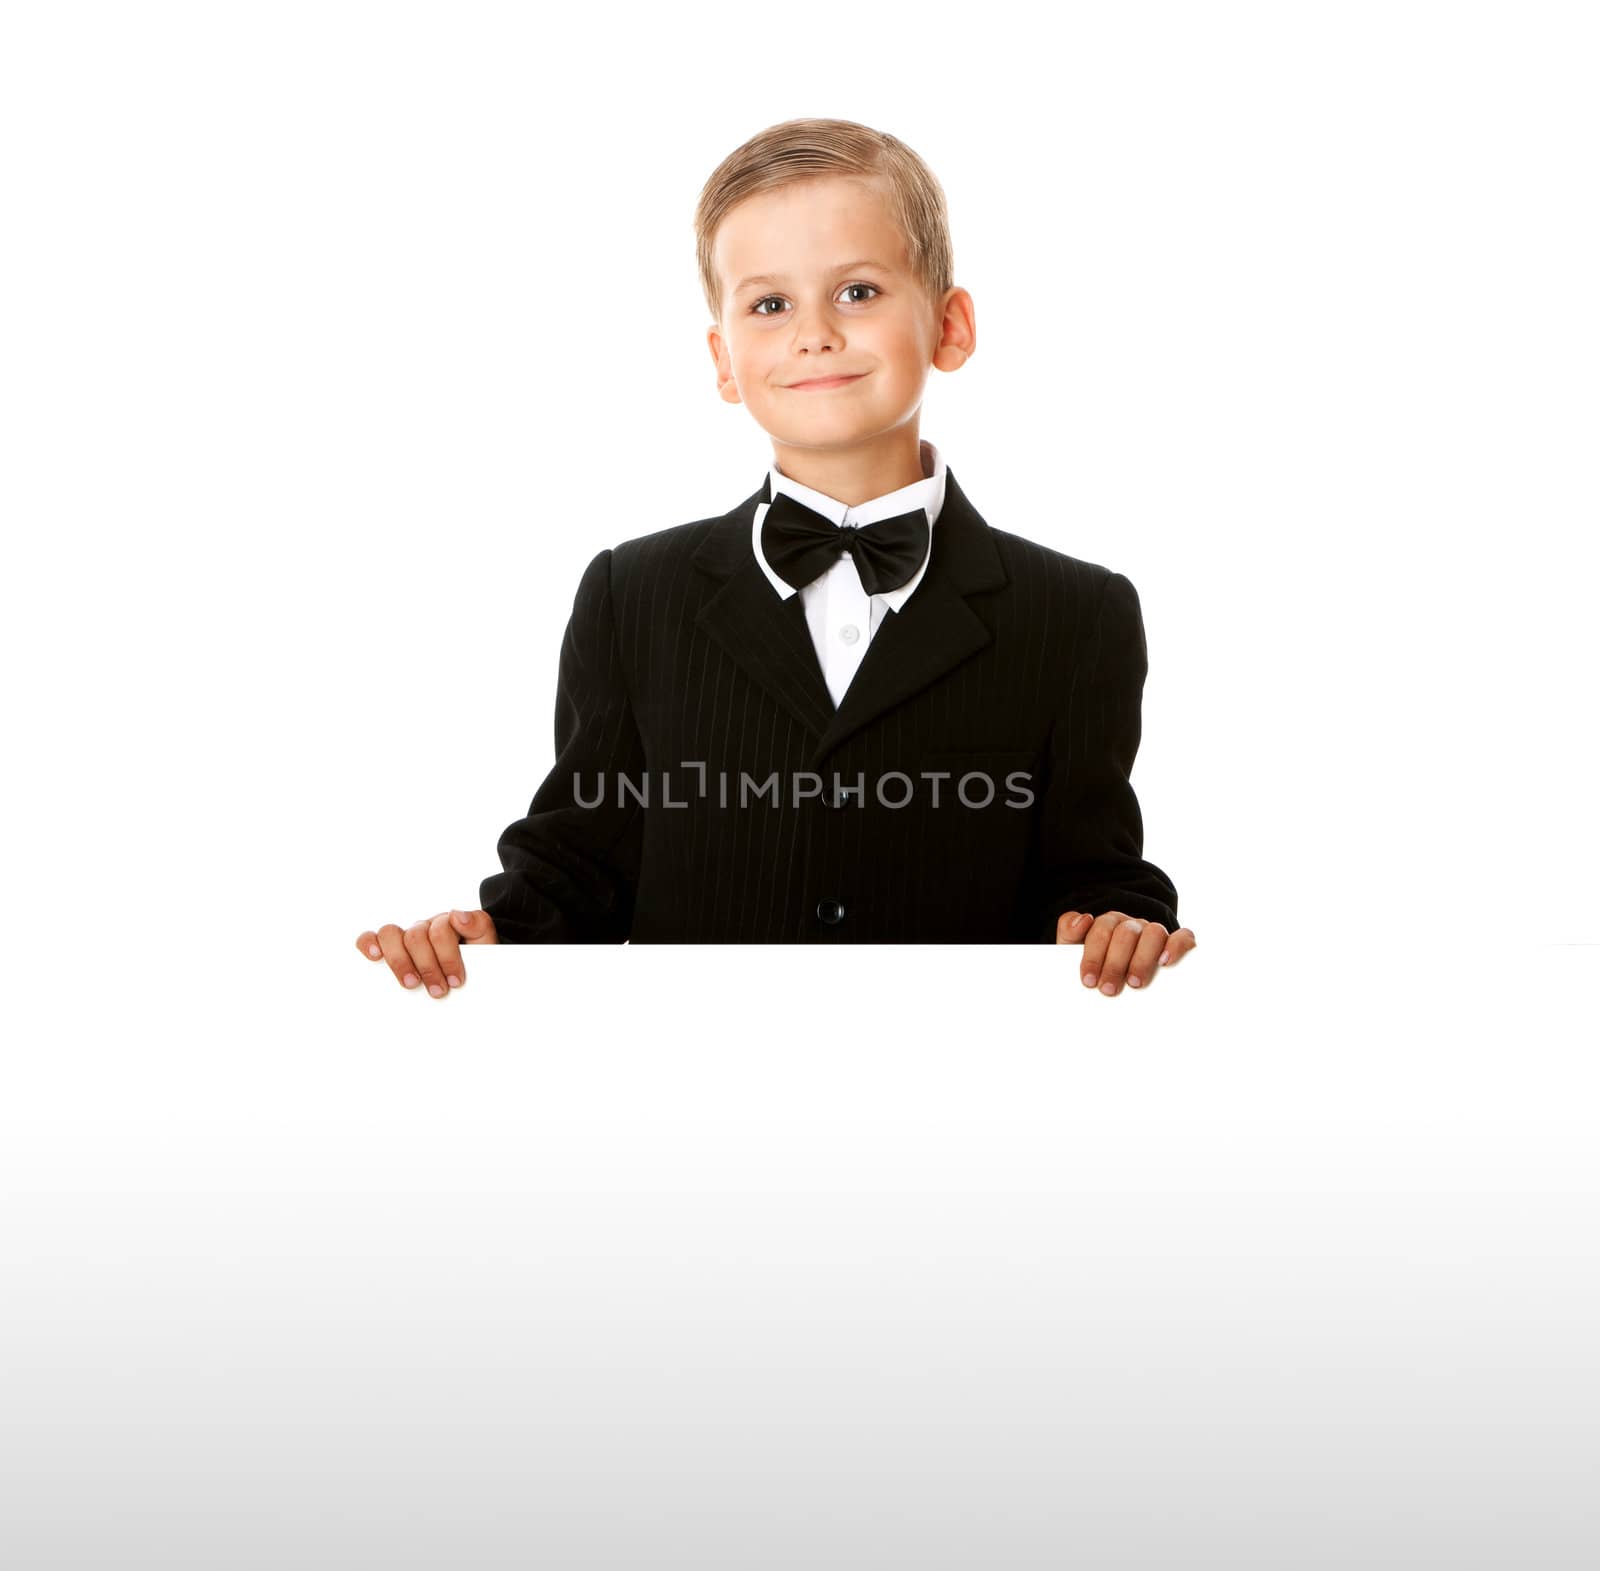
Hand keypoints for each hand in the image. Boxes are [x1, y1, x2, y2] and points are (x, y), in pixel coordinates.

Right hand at [355, 909, 496, 997]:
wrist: (476, 975)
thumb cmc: (478, 962)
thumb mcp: (487, 944)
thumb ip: (479, 926)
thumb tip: (458, 916)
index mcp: (450, 923)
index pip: (442, 928)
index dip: (448, 955)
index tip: (457, 981)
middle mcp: (426, 927)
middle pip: (417, 935)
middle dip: (427, 966)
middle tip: (438, 990)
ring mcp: (406, 936)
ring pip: (391, 934)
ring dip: (400, 961)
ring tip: (411, 984)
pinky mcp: (389, 948)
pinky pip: (370, 937)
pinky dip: (368, 943)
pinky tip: (374, 957)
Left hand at [1054, 910, 1196, 994]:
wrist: (1119, 980)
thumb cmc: (1099, 968)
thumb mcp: (1075, 952)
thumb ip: (1069, 933)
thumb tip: (1083, 919)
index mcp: (1108, 924)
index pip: (1100, 930)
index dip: (1093, 956)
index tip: (1088, 981)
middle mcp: (1133, 925)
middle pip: (1125, 933)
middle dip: (1114, 964)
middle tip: (1108, 990)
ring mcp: (1155, 933)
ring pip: (1154, 932)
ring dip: (1143, 958)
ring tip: (1135, 983)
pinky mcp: (1178, 943)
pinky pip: (1184, 937)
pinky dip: (1176, 946)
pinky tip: (1166, 962)